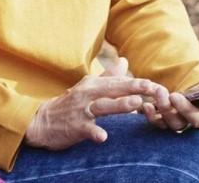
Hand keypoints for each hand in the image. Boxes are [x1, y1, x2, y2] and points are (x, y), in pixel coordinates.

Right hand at [24, 64, 168, 149]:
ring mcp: (81, 110)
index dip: (137, 83)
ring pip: (102, 106)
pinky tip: (103, 137)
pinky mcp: (74, 126)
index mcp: (94, 84)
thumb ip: (108, 76)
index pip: (119, 82)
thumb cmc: (70, 104)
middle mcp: (88, 94)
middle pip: (113, 90)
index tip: (155, 84)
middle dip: (133, 88)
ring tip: (136, 104)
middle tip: (152, 88)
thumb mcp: (88, 86)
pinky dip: (94, 132)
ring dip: (119, 105)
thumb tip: (125, 60)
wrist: (42, 121)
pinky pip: (86, 129)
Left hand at [140, 71, 198, 131]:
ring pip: (177, 123)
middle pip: (198, 120)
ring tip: (160, 93)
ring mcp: (187, 122)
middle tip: (176, 96)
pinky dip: (152, 117)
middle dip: (187, 110)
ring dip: (167, 110)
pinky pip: (160, 123)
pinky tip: (146, 106)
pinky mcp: (169, 121)